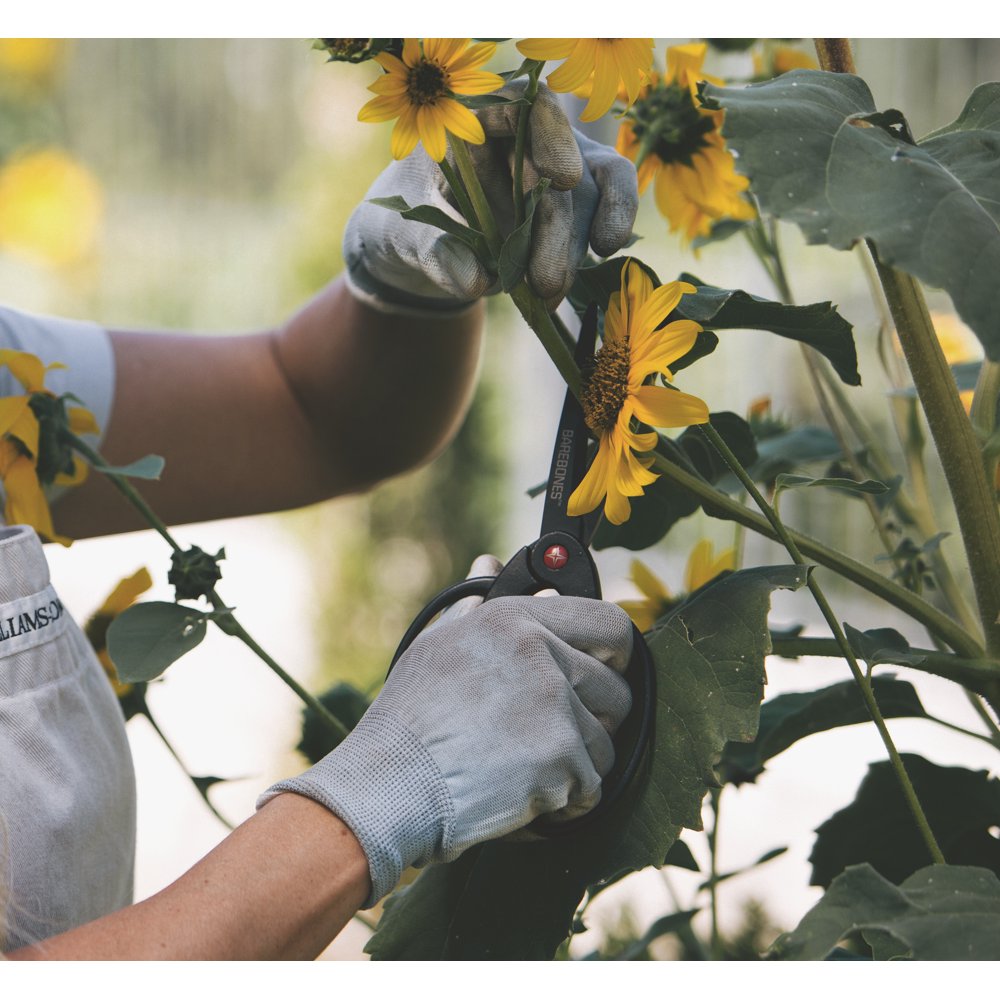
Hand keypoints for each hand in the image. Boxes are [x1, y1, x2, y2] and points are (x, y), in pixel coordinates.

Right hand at [259, 593, 633, 905]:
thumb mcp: (437, 644)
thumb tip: (490, 559)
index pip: (607, 623)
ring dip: (576, 766)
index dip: (616, 653)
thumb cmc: (409, 718)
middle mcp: (542, 654)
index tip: (608, 670)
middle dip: (596, 721)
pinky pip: (591, 787)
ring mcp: (555, 707)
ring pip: (606, 744)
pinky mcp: (561, 758)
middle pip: (616, 691)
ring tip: (527, 770)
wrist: (389, 784)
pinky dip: (566, 801)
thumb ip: (475, 602)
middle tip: (557, 737)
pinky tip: (526, 796)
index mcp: (516, 619)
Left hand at [343, 83, 638, 314]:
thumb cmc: (402, 225)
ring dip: (575, 245)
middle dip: (559, 227)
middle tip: (547, 282)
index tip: (564, 180)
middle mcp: (523, 135)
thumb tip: (474, 281)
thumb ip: (434, 251)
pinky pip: (606, 203)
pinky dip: (611, 225)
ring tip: (549, 293)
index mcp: (475, 119)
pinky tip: (605, 252)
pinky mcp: (572, 204)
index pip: (525, 105)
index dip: (552, 136)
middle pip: (561, 163)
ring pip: (588, 192)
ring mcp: (553, 169)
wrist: (417, 249)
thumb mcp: (404, 237)